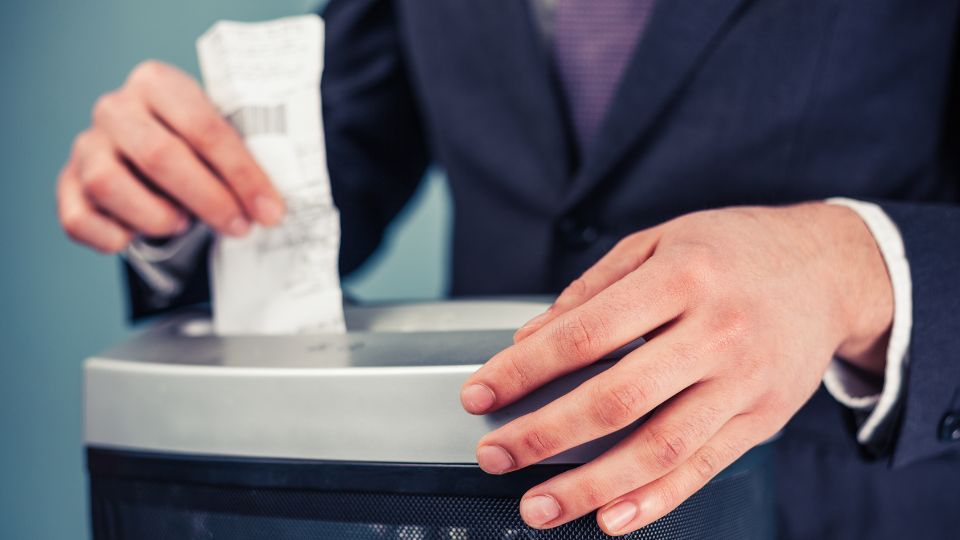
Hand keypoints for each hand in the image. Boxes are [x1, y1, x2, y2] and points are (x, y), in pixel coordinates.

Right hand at [56, 60, 283, 252]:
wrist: (151, 153)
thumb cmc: (195, 146)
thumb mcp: (222, 136)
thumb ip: (245, 157)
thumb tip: (272, 203)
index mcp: (158, 83)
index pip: (205, 128)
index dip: (242, 174)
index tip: (270, 210)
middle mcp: (116, 109)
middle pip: (160, 156)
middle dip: (209, 200)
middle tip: (240, 226)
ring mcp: (87, 146)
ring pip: (110, 184)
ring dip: (157, 216)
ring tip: (183, 224)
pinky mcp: (67, 185)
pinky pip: (80, 219)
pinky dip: (114, 237)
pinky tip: (139, 236)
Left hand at [461, 203, 892, 534]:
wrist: (829, 270)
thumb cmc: (734, 250)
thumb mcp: (660, 241)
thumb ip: (593, 289)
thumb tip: (531, 339)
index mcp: (681, 277)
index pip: (584, 333)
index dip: (524, 369)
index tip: (480, 392)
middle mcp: (715, 332)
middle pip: (616, 398)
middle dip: (544, 434)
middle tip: (495, 454)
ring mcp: (743, 382)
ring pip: (659, 447)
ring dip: (591, 485)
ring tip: (540, 506)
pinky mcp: (761, 419)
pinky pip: (704, 469)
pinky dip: (656, 501)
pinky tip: (612, 518)